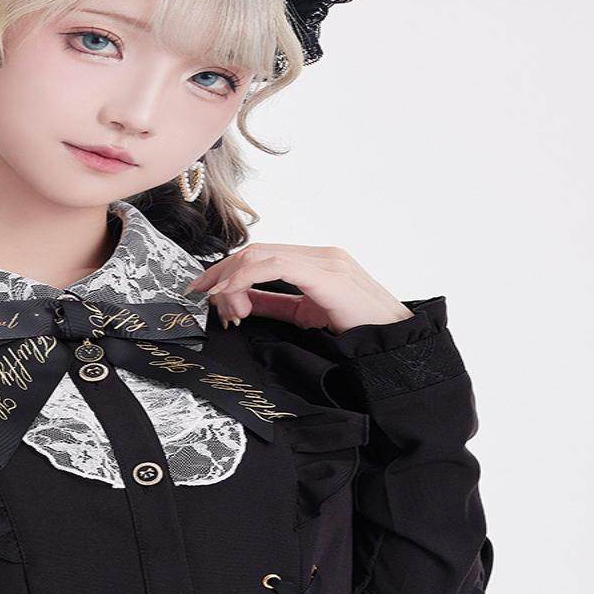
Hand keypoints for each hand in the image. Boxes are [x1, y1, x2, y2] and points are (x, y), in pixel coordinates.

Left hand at [187, 243, 413, 332]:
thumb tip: (242, 302)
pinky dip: (246, 279)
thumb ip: (276, 305)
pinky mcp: (326, 274)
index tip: (205, 290)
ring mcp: (324, 261)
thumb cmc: (357, 331)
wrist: (392, 343)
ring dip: (231, 278)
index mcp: (317, 262)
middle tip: (200, 295)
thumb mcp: (306, 316)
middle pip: (257, 251)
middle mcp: (320, 254)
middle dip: (222, 272)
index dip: (230, 270)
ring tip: (216, 300)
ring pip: (261, 256)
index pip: (263, 255)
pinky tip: (231, 295)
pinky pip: (274, 267)